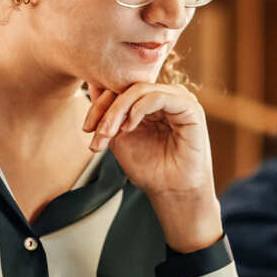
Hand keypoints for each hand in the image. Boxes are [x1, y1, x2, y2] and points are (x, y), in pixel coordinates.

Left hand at [83, 84, 222, 251]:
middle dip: (106, 109)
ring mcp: (179, 99)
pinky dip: (138, 109)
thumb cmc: (149, 168)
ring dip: (118, 110)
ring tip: (109, 133)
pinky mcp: (189, 107)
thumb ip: (108, 114)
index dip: (100, 105)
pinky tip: (129, 127)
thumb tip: (92, 86)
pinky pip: (158, 97)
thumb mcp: (119, 137)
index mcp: (150, 101)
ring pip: (140, 89)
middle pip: (128, 87)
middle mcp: (166, 96)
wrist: (170, 191)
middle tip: (96, 133)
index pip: (121, 89)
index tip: (87, 129)